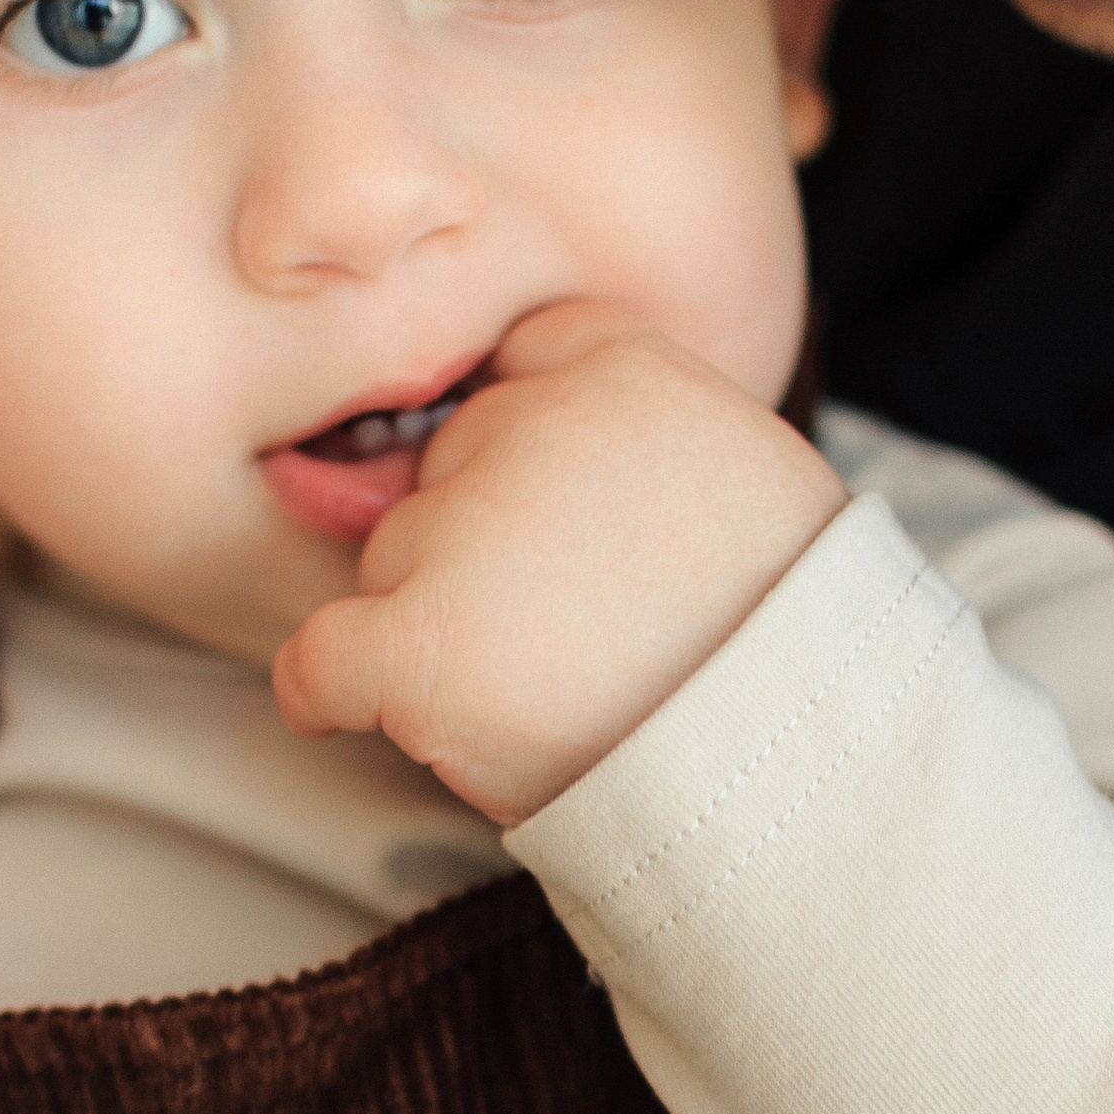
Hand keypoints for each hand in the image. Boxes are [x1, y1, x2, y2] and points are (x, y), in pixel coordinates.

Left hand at [271, 299, 846, 822]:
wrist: (794, 752)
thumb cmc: (783, 631)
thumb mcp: (749, 475)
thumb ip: (645, 435)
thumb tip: (535, 434)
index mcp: (625, 369)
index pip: (521, 361)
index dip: (521, 444)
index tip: (551, 514)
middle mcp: (533, 427)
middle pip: (449, 465)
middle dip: (482, 542)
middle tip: (567, 630)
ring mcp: (468, 533)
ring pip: (393, 559)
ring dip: (436, 619)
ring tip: (544, 690)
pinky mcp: (421, 644)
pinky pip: (320, 658)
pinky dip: (322, 691)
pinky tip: (343, 713)